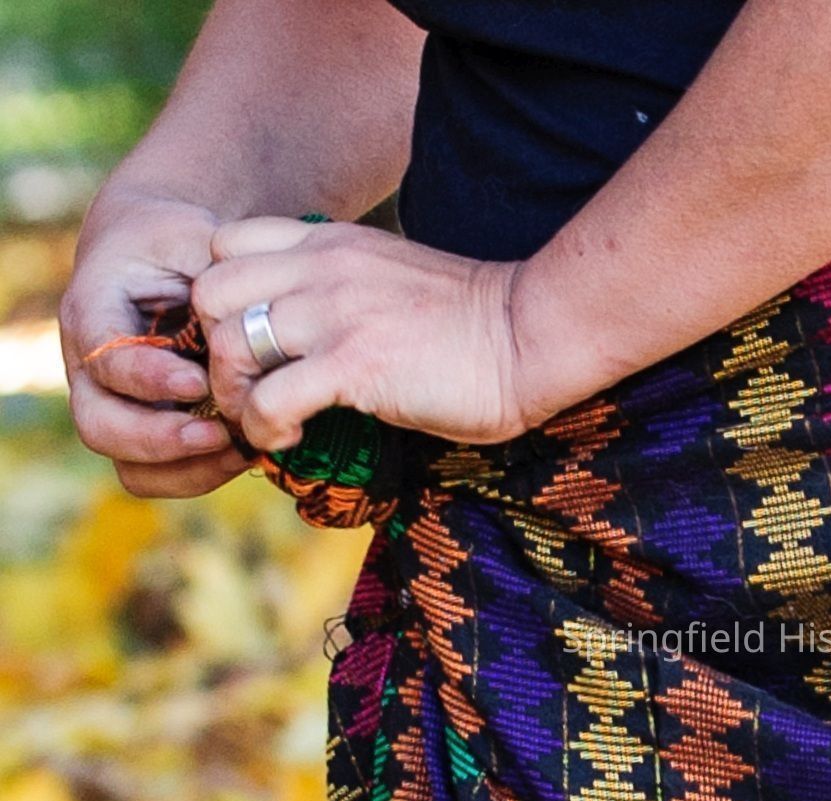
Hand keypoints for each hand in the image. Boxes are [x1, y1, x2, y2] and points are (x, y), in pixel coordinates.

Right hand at [60, 189, 252, 497]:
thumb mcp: (192, 239)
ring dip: (189, 470)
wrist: (165, 252)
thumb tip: (251, 331)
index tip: (199, 382)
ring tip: (244, 449)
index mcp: (92, 314)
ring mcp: (118, 406)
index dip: (148, 380)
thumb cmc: (180, 241)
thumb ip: (213, 278)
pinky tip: (249, 451)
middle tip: (225, 434)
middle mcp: (92, 369)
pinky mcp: (151, 427)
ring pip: (130, 467)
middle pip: (101, 428)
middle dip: (162, 441)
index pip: (103, 362)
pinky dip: (205, 473)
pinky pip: (164, 474)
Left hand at [189, 218, 531, 450]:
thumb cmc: (477, 326)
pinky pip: (268, 398)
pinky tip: (289, 438)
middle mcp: (321, 269)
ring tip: (263, 419)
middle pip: (208, 292)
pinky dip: (262, 427)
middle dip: (213, 349)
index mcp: (330, 243)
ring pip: (229, 343)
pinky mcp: (354, 364)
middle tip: (245, 388)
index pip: (226, 245)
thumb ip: (345, 289)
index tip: (247, 343)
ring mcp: (335, 314)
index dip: (221, 299)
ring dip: (231, 394)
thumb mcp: (393, 282)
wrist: (533, 336)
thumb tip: (314, 335)